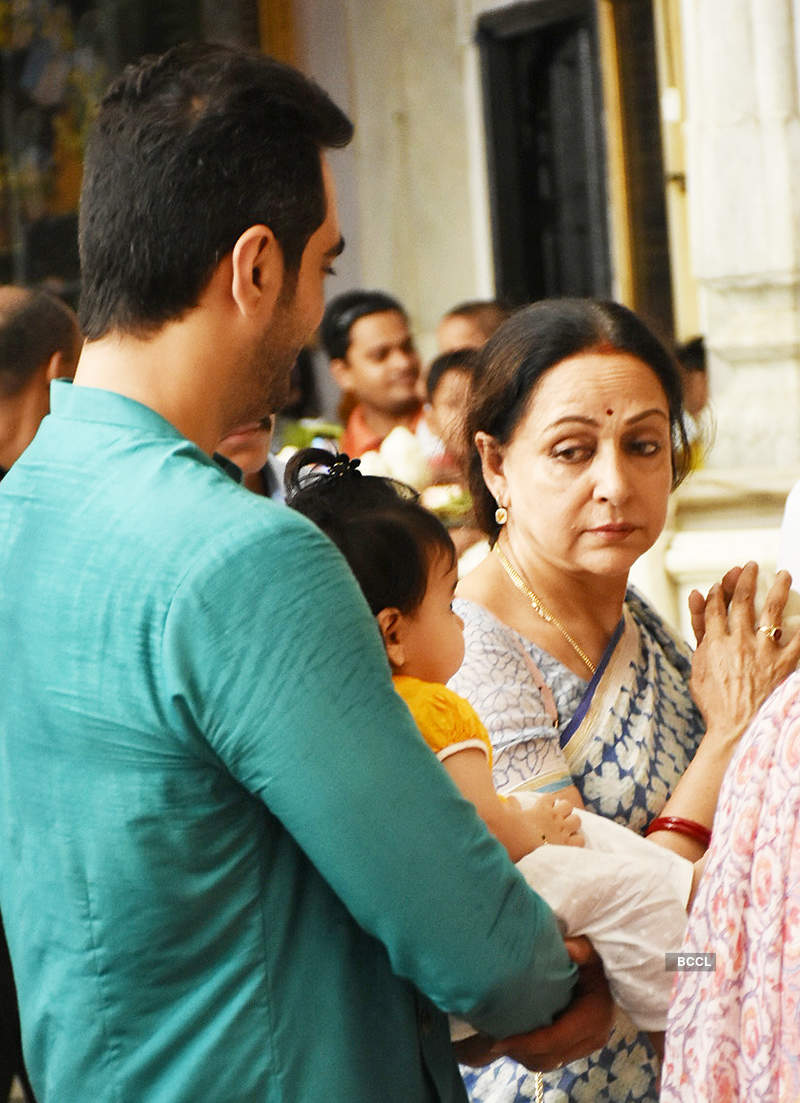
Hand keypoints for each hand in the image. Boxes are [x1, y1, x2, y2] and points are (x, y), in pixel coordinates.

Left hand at [479, 938, 612, 1071]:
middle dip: (520, 1052)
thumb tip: (569, 948)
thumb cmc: (593, 960)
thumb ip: (580, 950)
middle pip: (550, 1057)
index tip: (498, 1040)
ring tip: (497, 1042)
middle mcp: (593, 1037)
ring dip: (523, 1055)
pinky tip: (514, 1039)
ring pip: (550, 1062)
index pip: (555, 1039)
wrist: (607, 974)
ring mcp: (586, 1045)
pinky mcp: (579, 1047)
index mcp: (594, 1017)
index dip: (526, 1043)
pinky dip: (532, 1053)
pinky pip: (552, 1057)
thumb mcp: (589, 951)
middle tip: (491, 1042)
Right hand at [513, 792, 583, 847]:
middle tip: (557, 820)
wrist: (518, 846)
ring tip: (565, 831)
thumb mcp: (510, 814)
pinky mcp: (567, 844)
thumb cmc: (512, 831)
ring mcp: (562, 829)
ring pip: (577, 819)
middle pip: (567, 805)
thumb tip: (510, 797)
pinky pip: (580, 839)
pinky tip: (569, 844)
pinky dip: (576, 841)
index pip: (550, 797)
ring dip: (572, 824)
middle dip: (564, 811)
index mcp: (541, 808)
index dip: (548, 802)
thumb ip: (512, 805)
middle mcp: (554, 816)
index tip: (545, 808)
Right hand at [689, 562, 799, 746]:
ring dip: (778, 588)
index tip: (724, 580)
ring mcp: (763, 651)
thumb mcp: (698, 667)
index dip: (719, 590)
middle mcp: (739, 641)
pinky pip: (799, 639)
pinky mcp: (784, 663)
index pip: (716, 605)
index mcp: (714, 642)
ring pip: (771, 610)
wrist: (737, 730)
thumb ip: (698, 631)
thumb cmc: (715, 704)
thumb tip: (696, 597)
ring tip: (784, 575)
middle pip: (742, 600)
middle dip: (746, 579)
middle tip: (751, 566)